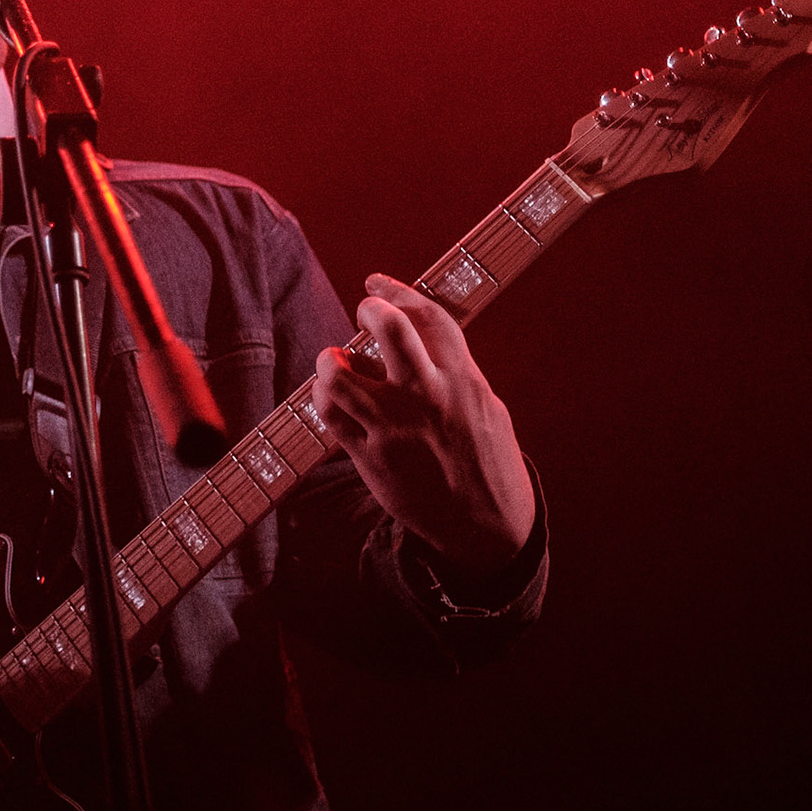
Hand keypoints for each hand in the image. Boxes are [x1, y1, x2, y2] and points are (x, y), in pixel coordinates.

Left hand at [311, 274, 534, 579]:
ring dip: (330, 361)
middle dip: (370, 310)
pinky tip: (332, 397)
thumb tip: (418, 338)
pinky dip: (324, 398)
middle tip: (363, 312)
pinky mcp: (371, 458)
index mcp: (463, 381)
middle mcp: (428, 399)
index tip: (377, 282)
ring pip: (340, 375)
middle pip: (389, 330)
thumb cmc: (486, 462)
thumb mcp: (485, 407)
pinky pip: (330, 416)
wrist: (487, 528)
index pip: (429, 318)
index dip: (398, 291)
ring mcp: (395, 428)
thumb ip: (453, 372)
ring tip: (335, 362)